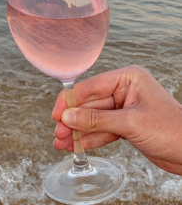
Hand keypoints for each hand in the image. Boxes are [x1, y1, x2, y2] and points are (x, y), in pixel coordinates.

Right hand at [52, 65, 181, 174]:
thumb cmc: (173, 130)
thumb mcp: (131, 123)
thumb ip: (96, 120)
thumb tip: (68, 117)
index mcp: (127, 79)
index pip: (91, 87)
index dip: (71, 100)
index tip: (56, 113)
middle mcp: (123, 90)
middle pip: (89, 105)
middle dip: (72, 120)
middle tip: (58, 133)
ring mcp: (123, 108)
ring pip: (93, 119)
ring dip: (77, 131)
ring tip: (61, 143)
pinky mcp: (124, 125)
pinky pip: (101, 130)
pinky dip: (89, 139)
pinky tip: (76, 146)